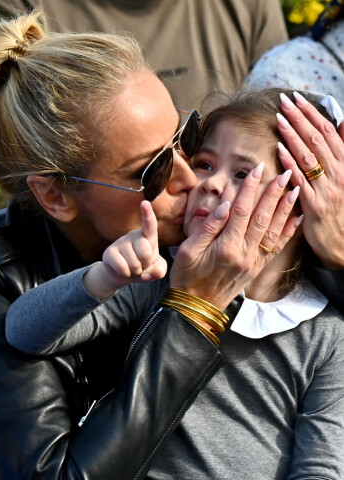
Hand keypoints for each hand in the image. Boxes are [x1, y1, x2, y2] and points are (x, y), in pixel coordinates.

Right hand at [83, 200, 167, 298]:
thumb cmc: (144, 267)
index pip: (149, 225)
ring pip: (134, 263)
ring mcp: (120, 242)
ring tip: (133, 268)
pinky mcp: (109, 252)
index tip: (144, 203)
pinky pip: (122, 268)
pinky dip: (126, 274)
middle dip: (146, 265)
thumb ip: (159, 270)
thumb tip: (149, 274)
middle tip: (142, 265)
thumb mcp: (156, 268)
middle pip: (145, 252)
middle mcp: (134, 235)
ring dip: (136, 271)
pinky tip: (124, 271)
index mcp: (148, 236)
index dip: (148, 214)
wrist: (124, 274)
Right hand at [170, 163, 299, 310]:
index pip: (242, 211)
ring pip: (273, 230)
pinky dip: (288, 231)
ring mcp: (253, 262)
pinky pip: (276, 247)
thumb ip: (208, 227)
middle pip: (262, 217)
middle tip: (285, 172)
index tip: (256, 169)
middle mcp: (244, 254)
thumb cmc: (186, 277)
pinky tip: (296, 217)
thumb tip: (225, 205)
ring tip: (295, 188)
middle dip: (274, 193)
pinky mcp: (257, 268)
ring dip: (285, 208)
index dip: (250, 188)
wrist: (196, 306)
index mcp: (225, 247)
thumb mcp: (187, 251)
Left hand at [277, 91, 343, 268]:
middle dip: (300, 118)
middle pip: (318, 138)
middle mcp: (340, 172)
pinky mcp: (315, 204)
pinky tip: (278, 150)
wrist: (343, 242)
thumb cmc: (341, 209)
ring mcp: (328, 188)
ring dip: (293, 135)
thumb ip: (342, 150)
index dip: (312, 113)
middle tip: (284, 101)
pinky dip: (290, 163)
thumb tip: (342, 122)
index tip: (296, 98)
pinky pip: (301, 180)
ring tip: (279, 118)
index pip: (329, 131)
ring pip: (309, 155)